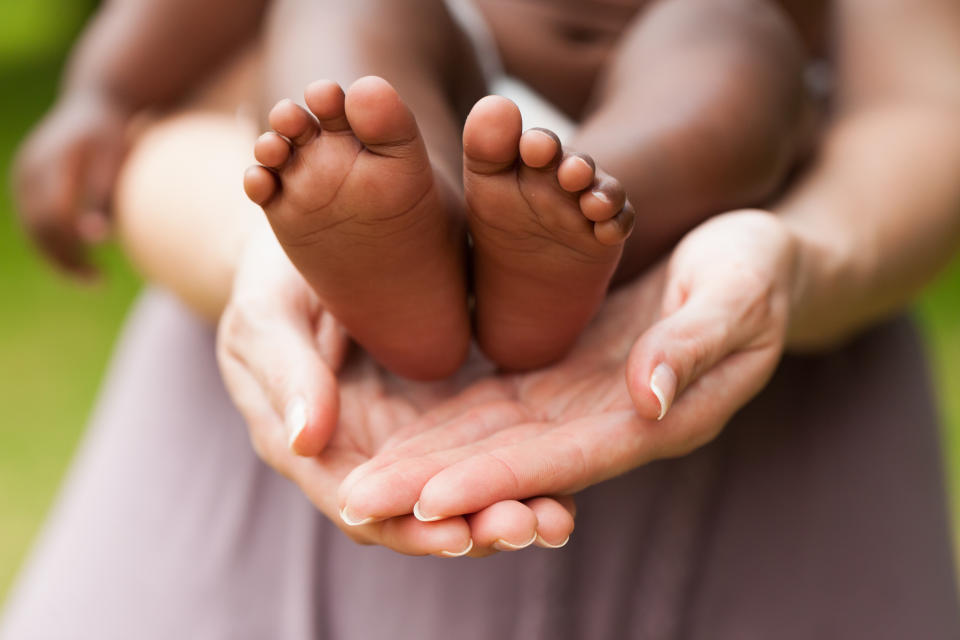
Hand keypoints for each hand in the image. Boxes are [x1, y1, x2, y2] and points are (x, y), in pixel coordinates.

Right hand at [12, 91, 130, 275]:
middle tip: (98, 282)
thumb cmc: (117, 135)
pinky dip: (52, 242)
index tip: (100, 276)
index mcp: (55, 161)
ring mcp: (23, 172)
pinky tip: (79, 257)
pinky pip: (32, 219)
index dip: (73, 253)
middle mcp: (31, 166)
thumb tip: (95, 238)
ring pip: (31, 228)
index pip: (54, 220)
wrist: (99, 100)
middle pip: (38, 228)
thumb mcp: (117, 162)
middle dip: (64, 261)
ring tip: (92, 276)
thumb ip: (104, 198)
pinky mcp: (25, 179)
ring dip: (57, 256)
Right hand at [217, 229, 576, 556]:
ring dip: (511, 506)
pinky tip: (566, 474)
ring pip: (464, 487)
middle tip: (537, 527)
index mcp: (315, 448)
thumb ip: (286, 372)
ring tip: (560, 517)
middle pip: (425, 512)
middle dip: (479, 528)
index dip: (410, 529)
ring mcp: (414, 432)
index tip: (459, 536)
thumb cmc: (278, 276)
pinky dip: (524, 466)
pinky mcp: (451, 404)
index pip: (365, 508)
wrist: (323, 234)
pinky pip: (489, 443)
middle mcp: (369, 454)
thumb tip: (304, 441)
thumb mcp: (270, 315)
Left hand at [337, 210, 796, 522]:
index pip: (565, 458)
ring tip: (356, 484)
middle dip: (434, 487)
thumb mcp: (739, 294)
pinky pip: (494, 404)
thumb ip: (694, 344)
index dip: (497, 480)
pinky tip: (393, 435)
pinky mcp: (560, 371)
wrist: (753, 259)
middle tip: (356, 503)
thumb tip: (646, 395)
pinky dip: (444, 425)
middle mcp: (606, 420)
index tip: (430, 502)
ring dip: (425, 465)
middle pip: (511, 463)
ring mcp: (579, 400)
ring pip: (490, 440)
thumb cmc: (756, 271)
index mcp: (655, 416)